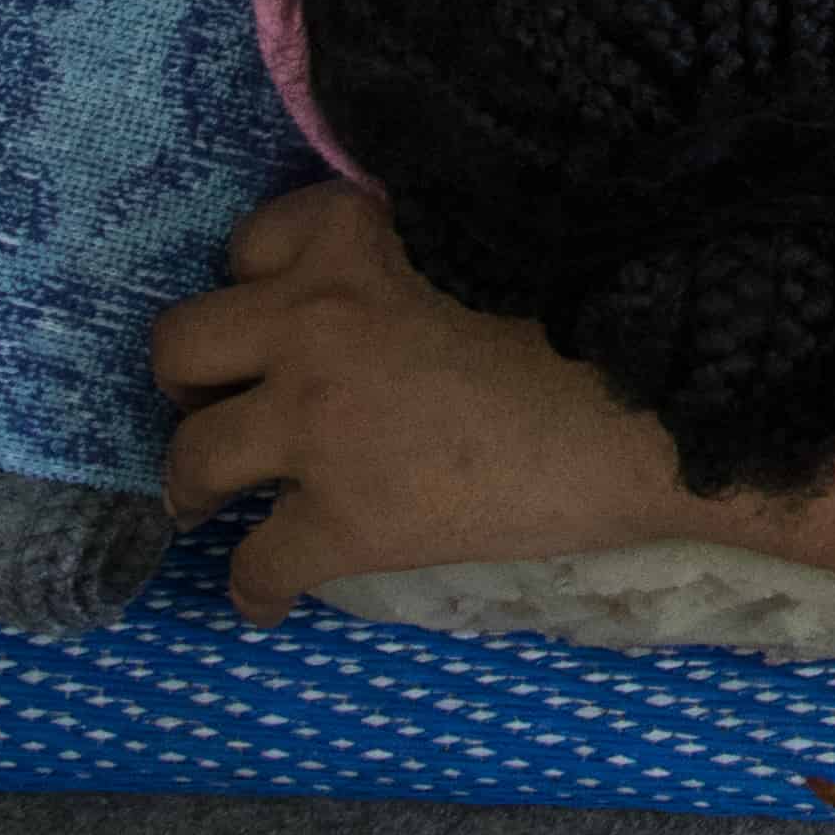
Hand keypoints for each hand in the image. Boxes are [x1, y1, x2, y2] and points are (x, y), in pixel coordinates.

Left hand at [153, 183, 701, 618]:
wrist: (654, 414)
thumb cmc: (602, 317)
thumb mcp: (494, 239)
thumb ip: (420, 245)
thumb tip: (392, 281)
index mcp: (358, 237)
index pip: (252, 244)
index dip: (259, 288)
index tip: (277, 318)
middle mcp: (313, 320)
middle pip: (181, 346)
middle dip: (194, 383)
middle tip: (227, 407)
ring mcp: (316, 425)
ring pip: (192, 458)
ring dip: (198, 483)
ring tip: (217, 502)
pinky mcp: (341, 519)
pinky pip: (255, 564)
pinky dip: (255, 587)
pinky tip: (269, 597)